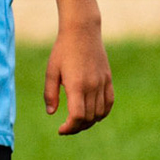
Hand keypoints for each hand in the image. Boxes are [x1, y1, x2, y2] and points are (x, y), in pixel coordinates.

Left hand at [45, 19, 112, 134]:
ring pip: (99, 113)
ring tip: (77, 122)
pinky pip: (109, 103)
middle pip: (88, 118)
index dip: (70, 128)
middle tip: (66, 127)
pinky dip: (102, 113)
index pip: (77, 116)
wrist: (82, 31)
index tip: (61, 129)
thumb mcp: (51, 71)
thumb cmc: (63, 50)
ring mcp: (102, 83)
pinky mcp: (108, 79)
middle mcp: (92, 86)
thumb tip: (51, 113)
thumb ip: (50, 93)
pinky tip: (93, 115)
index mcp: (76, 85)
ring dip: (89, 122)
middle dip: (77, 127)